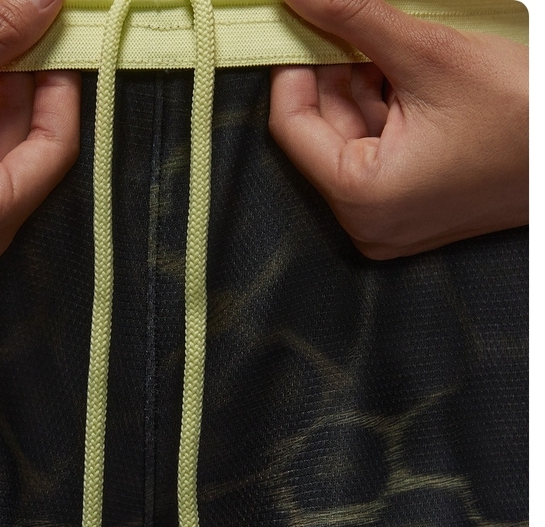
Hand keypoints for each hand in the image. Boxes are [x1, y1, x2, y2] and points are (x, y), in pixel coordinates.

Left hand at [269, 0, 527, 258]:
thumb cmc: (526, 114)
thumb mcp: (431, 55)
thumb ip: (356, 19)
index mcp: (361, 197)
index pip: (291, 124)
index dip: (291, 66)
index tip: (299, 22)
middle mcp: (367, 220)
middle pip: (321, 129)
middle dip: (331, 71)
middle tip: (345, 21)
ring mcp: (389, 219)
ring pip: (349, 136)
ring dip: (359, 84)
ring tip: (388, 43)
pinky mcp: (411, 208)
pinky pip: (377, 151)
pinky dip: (383, 107)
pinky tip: (403, 71)